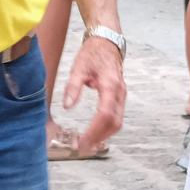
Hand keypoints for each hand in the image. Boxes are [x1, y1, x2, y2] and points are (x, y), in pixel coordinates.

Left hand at [63, 29, 125, 154]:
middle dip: (99, 137)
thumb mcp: (79, 67)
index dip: (94, 130)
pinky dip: (107, 128)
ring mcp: (121, 95)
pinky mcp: (119, 97)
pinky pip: (117, 116)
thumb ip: (73, 87)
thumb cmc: (93, 53)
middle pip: (114, 122)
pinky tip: (96, 133)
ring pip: (118, 121)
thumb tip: (68, 107)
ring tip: (88, 143)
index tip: (82, 141)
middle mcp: (119, 92)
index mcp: (110, 86)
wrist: (107, 42)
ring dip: (104, 135)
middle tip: (83, 147)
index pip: (105, 114)